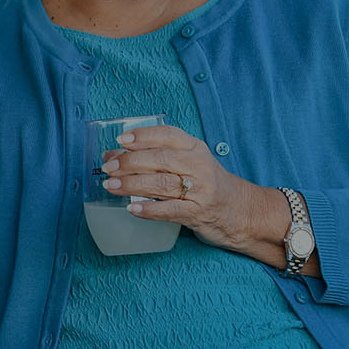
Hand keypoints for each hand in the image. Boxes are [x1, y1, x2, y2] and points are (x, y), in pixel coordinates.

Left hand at [102, 123, 278, 251]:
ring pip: (161, 184)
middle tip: (108, 167)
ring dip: (131, 184)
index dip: (142, 136)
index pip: (167, 135)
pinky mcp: (198, 213)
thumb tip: (114, 155)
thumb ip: (157, 155)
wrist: (241, 211)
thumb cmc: (206, 183)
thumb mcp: (189, 161)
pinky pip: (169, 210)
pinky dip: (148, 209)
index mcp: (194, 148)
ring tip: (110, 186)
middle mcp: (198, 166)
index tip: (121, 140)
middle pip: (159, 159)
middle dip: (129, 162)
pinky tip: (131, 208)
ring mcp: (200, 190)